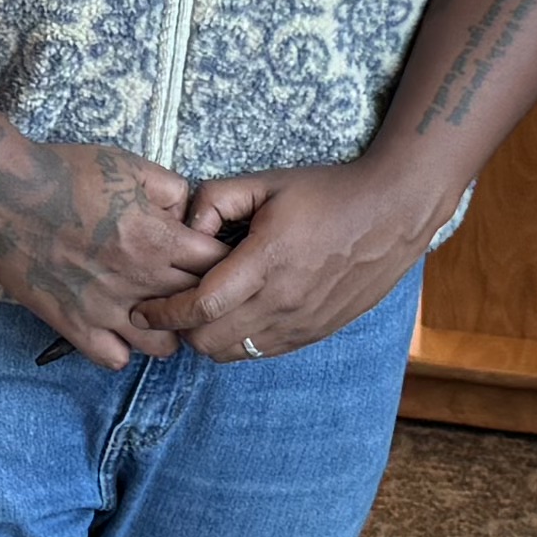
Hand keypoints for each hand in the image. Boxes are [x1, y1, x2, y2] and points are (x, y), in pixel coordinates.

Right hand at [0, 120, 227, 364]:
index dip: (223, 266)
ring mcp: (107, 308)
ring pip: (163, 346)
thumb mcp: (133, 166)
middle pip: (198, 309)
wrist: (4, 192)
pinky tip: (116, 327)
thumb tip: (189, 216)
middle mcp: (140, 280)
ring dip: (166, 331)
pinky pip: (114, 359)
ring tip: (154, 313)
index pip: (220, 269)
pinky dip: (121, 348)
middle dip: (201, 300)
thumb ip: (174, 192)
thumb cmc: (67, 173)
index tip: (211, 262)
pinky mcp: (74, 324)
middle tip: (187, 288)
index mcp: (160, 239)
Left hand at [160, 152, 449, 363]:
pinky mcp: (315, 333)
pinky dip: (238, 342)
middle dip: (179, 329)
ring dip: (208, 339)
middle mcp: (285, 300)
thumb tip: (184, 233)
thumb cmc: (327, 192)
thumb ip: (214, 201)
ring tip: (201, 313)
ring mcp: (302, 322)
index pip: (201, 306)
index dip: (164, 313)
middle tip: (168, 308)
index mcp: (268, 260)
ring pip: (234, 354)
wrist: (393, 213)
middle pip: (209, 340)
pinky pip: (262, 353)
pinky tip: (236, 316)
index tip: (143, 309)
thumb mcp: (265, 182)